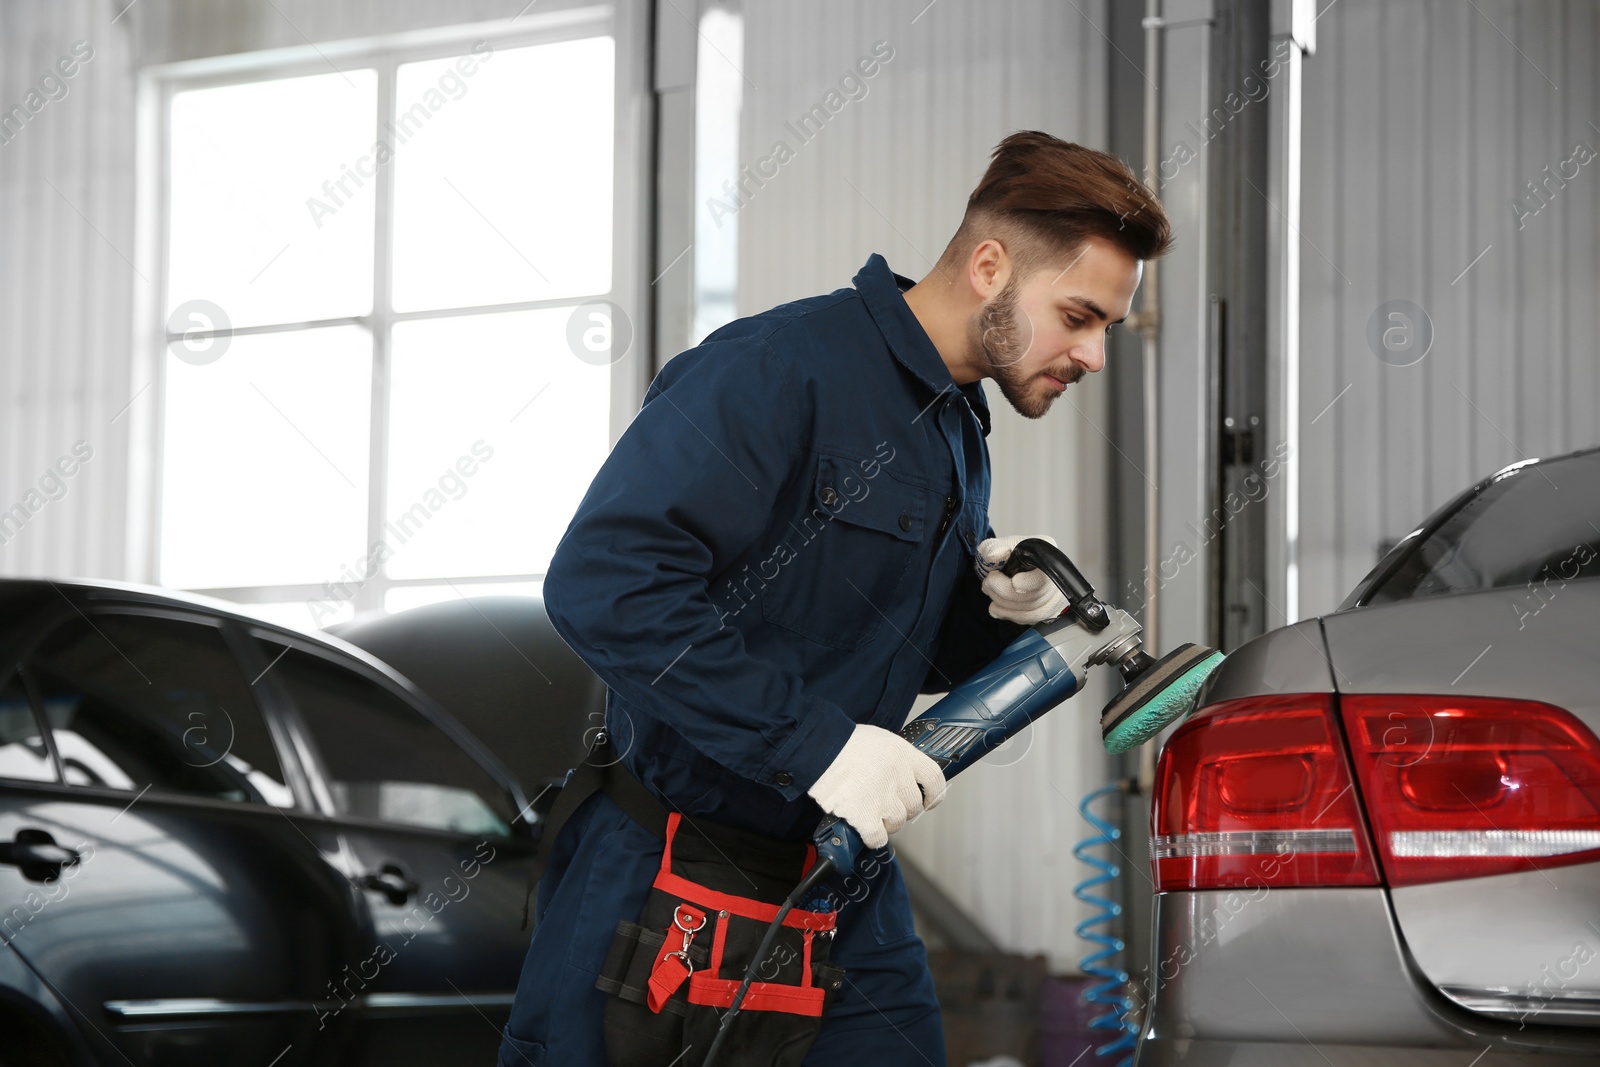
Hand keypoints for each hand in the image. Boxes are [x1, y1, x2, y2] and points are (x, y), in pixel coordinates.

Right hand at [806, 724, 946, 848]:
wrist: (819, 749)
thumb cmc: (844, 742)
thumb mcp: (880, 740)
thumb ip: (896, 758)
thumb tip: (903, 775)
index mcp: (904, 755)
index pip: (934, 779)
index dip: (935, 794)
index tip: (930, 800)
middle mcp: (898, 777)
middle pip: (914, 805)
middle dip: (903, 809)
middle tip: (887, 805)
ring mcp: (883, 798)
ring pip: (897, 822)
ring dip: (886, 822)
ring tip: (871, 812)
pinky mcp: (865, 815)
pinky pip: (878, 838)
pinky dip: (872, 837)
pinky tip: (864, 829)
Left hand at [976, 534, 1068, 624]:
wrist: (1008, 565)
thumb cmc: (1007, 554)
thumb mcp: (997, 545)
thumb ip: (993, 548)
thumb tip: (993, 556)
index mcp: (1046, 555)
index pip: (1045, 575)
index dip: (1029, 583)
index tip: (1014, 582)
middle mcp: (1056, 577)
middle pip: (1036, 596)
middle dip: (1004, 592)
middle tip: (988, 583)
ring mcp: (1053, 596)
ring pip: (1032, 612)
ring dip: (1004, 605)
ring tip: (990, 593)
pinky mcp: (1046, 611)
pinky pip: (1030, 620)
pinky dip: (1009, 615)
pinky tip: (997, 607)